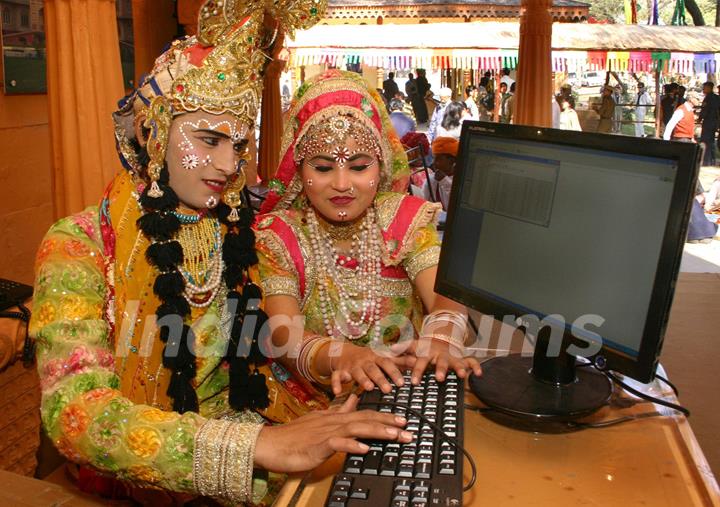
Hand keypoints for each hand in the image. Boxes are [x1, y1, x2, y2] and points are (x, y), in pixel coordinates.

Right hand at [253, 394, 411, 472]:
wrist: (270, 443)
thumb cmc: (294, 436)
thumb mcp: (319, 421)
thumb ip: (338, 411)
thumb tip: (353, 402)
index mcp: (335, 417)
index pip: (364, 414)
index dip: (384, 416)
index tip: (402, 419)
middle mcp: (333, 421)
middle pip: (365, 419)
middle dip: (388, 422)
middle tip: (408, 427)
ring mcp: (326, 432)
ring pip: (356, 428)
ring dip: (377, 431)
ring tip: (395, 435)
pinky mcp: (318, 445)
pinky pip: (337, 444)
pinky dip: (351, 445)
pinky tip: (364, 449)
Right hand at [329, 342, 411, 395]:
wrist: (344, 352)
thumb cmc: (370, 358)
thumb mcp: (384, 356)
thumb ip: (401, 360)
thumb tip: (419, 361)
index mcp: (377, 357)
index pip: (387, 363)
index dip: (394, 372)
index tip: (402, 383)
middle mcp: (365, 360)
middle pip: (373, 369)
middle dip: (380, 378)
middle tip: (388, 389)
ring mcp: (352, 366)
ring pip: (357, 372)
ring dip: (362, 379)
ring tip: (368, 388)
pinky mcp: (339, 371)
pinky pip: (336, 377)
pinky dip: (336, 383)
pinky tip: (338, 392)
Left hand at [397, 337, 481, 384]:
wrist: (440, 340)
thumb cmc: (424, 348)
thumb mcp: (412, 347)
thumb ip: (402, 349)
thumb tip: (389, 349)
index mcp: (427, 353)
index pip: (421, 362)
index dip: (417, 371)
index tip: (413, 382)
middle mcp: (440, 355)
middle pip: (441, 363)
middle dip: (441, 370)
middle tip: (439, 378)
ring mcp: (452, 357)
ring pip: (457, 362)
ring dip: (460, 368)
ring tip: (463, 375)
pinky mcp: (462, 360)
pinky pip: (471, 362)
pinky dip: (476, 366)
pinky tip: (479, 374)